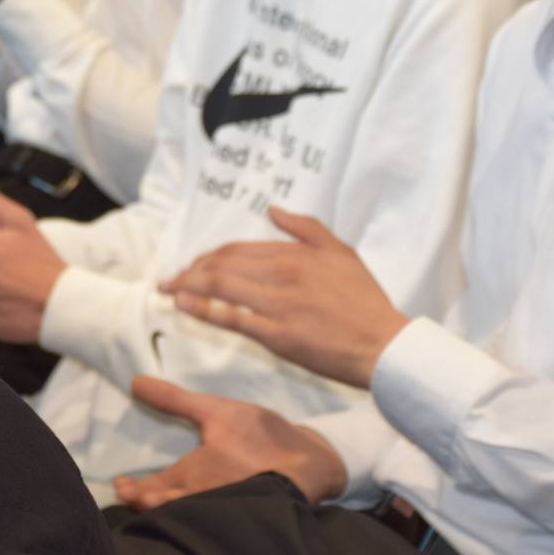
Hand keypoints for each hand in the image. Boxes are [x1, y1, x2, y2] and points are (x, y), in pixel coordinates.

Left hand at [113, 377, 347, 508]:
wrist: (311, 467)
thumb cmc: (262, 439)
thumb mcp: (217, 412)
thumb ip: (174, 399)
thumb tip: (133, 383)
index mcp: (191, 478)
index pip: (151, 491)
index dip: (133, 491)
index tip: (120, 485)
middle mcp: (200, 503)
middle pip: (164, 510)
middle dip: (145, 504)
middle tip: (131, 496)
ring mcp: (221, 514)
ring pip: (185, 517)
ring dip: (167, 510)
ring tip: (155, 501)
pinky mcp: (239, 518)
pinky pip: (208, 522)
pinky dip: (194, 516)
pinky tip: (195, 506)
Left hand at [162, 209, 408, 389]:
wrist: (384, 344)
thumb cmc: (365, 301)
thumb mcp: (341, 252)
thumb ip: (305, 227)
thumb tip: (273, 209)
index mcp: (295, 254)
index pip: (238, 249)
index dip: (210, 256)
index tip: (194, 264)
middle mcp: (282, 274)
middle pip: (223, 265)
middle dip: (192, 270)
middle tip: (173, 277)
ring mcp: (278, 305)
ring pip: (221, 288)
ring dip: (188, 285)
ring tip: (168, 289)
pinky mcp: (278, 336)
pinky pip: (232, 318)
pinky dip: (202, 309)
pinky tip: (183, 305)